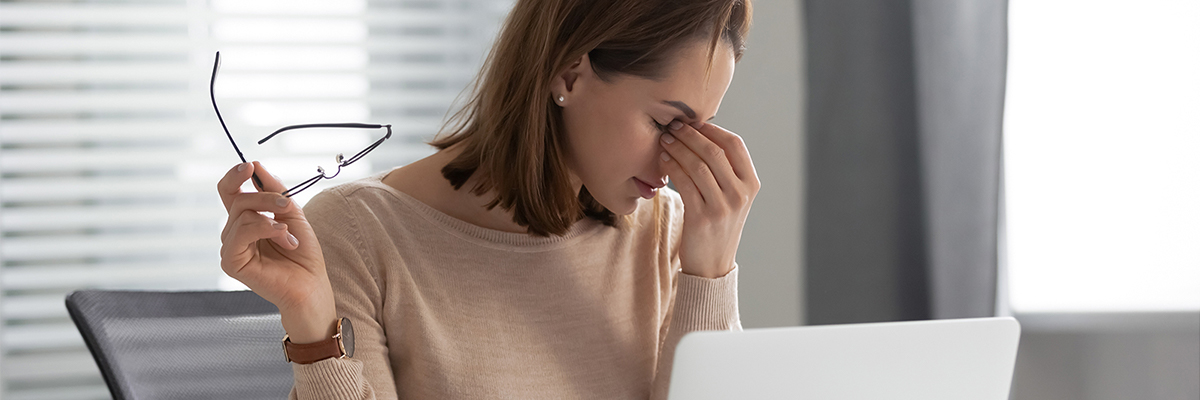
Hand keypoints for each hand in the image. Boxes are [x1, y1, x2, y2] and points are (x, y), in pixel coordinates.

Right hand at [218, 161, 336, 342]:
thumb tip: (256, 165)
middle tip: (286, 205)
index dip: (236, 176)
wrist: (311, 284)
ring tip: (290, 233)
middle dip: (265, 197)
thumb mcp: (292, 213)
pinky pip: (240, 233)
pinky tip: (284, 239)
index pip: (229, 191)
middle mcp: (234, 232)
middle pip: (237, 199)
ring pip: (241, 213)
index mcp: (246, 220)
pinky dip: (265, 229)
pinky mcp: (231, 262)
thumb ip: (274, 190)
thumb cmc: (303, 253)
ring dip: (271, 217)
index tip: (251, 166)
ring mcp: (230, 247)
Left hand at [658, 121, 759, 277]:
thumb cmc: (718, 225)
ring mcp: (722, 207)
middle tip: (673, 126)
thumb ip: (725, 171)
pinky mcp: (702, 217)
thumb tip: (701, 134)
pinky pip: (684, 183)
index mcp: (751, 184)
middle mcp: (740, 194)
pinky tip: (663, 160)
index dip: (712, 129)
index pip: (735, 145)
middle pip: (714, 151)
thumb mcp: (732, 198)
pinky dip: (672, 167)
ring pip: (697, 165)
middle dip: (690, 135)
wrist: (712, 265)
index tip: (693, 122)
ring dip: (678, 148)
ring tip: (665, 140)